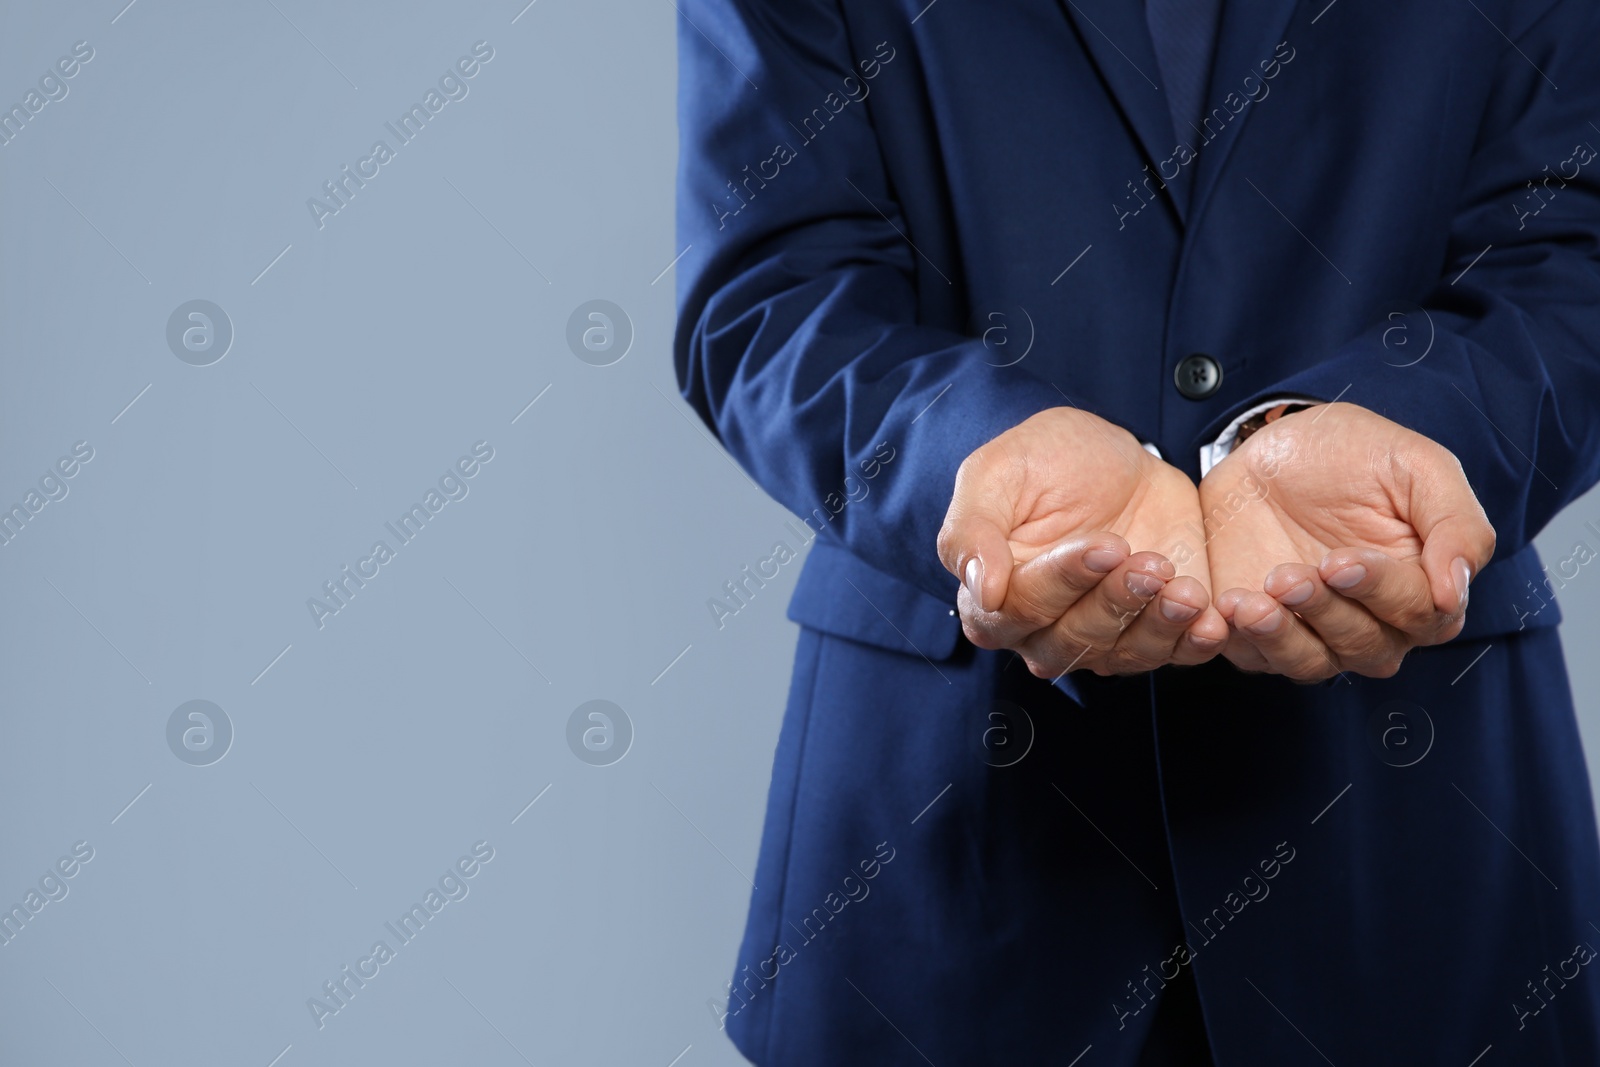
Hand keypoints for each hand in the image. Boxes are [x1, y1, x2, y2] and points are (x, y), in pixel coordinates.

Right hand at [937, 407, 1227, 676]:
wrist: (1119, 457)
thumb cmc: (1049, 460)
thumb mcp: (997, 472)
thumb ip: (972, 529)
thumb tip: (981, 590)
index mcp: (993, 597)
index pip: (1020, 610)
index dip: (1063, 582)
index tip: (1103, 545)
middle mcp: (1042, 629)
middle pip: (1072, 641)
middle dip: (1116, 601)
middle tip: (1147, 562)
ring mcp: (1101, 637)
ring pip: (1123, 654)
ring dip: (1158, 624)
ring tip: (1185, 588)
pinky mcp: (1154, 632)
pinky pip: (1172, 655)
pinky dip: (1192, 643)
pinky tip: (1209, 621)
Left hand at [1201, 402, 1495, 679]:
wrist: (1272, 448)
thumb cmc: (1353, 455)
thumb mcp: (1417, 467)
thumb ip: (1455, 525)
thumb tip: (1454, 593)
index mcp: (1421, 588)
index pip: (1417, 614)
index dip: (1380, 591)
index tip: (1340, 561)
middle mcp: (1373, 623)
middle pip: (1365, 646)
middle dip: (1325, 611)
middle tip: (1288, 575)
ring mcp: (1314, 632)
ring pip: (1310, 663)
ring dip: (1281, 637)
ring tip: (1250, 601)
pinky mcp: (1259, 632)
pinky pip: (1255, 657)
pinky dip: (1240, 640)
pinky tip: (1226, 606)